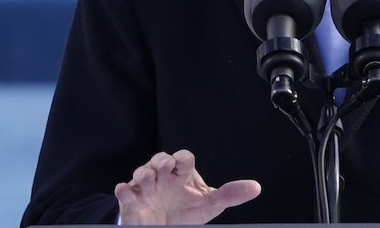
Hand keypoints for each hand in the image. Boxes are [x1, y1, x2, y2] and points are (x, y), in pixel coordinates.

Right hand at [114, 150, 261, 224]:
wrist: (164, 226)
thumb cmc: (186, 210)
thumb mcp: (209, 204)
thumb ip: (230, 195)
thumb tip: (256, 187)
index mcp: (182, 173)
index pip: (183, 158)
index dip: (182, 159)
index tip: (183, 165)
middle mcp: (163, 176)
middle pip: (160, 159)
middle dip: (161, 161)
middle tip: (165, 168)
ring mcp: (146, 188)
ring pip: (142, 173)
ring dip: (144, 174)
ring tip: (148, 180)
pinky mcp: (132, 201)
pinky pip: (125, 192)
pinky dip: (124, 190)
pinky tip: (125, 190)